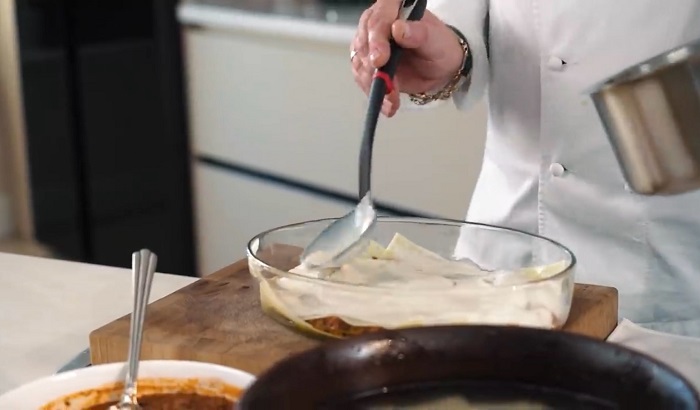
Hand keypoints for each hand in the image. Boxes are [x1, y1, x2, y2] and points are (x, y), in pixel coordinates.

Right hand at [351, 0, 463, 116]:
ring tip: (391, 97)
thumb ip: (419, 33)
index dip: (376, 38)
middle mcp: (376, 24)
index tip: (380, 59)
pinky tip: (388, 104)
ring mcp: (369, 45)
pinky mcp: (366, 65)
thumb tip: (399, 29)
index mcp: (393, 9)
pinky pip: (363, 80)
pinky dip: (375, 94)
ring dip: (374, 84)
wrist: (439, 66)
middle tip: (385, 84)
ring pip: (360, 64)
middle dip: (373, 67)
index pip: (379, 19)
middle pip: (364, 42)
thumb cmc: (439, 47)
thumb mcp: (436, 40)